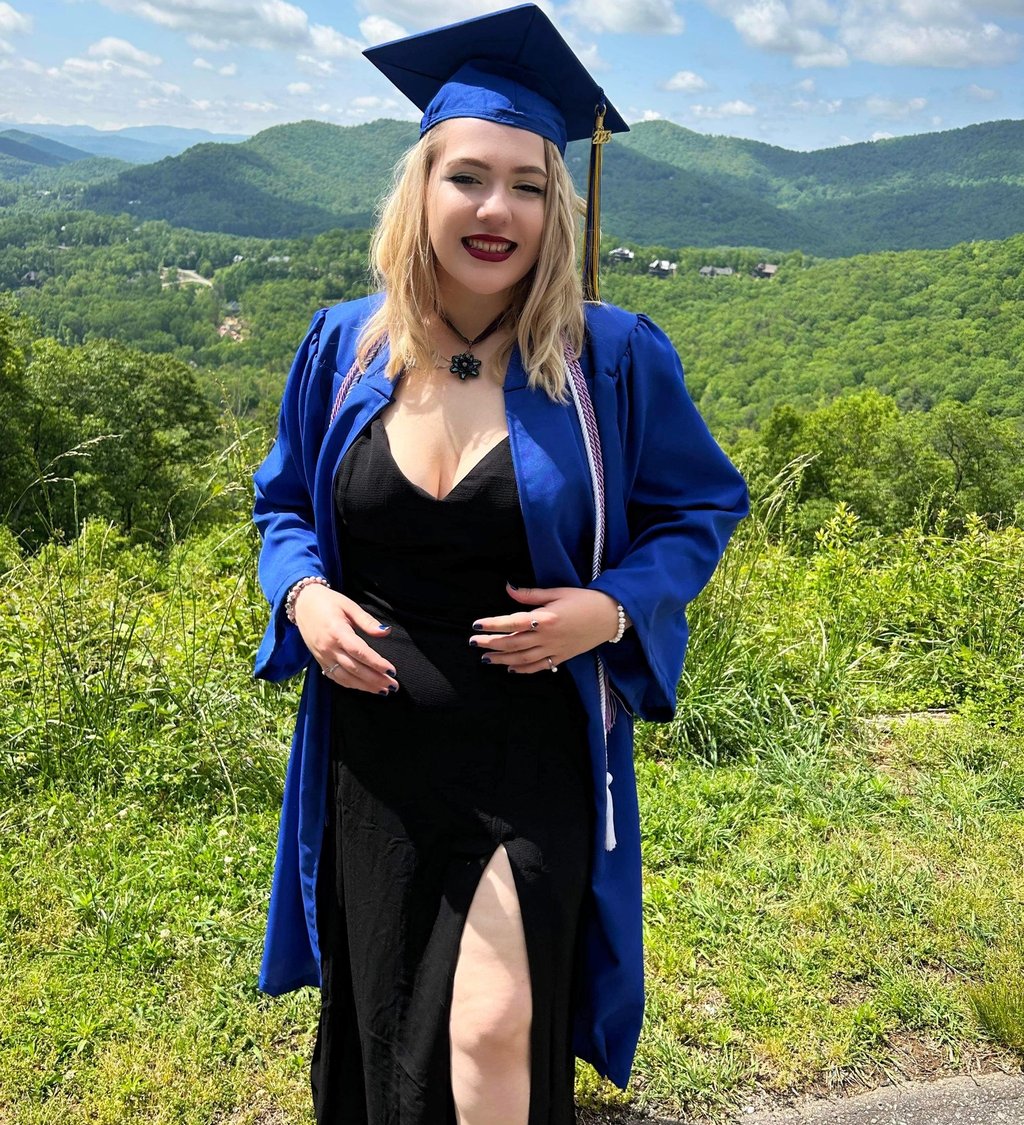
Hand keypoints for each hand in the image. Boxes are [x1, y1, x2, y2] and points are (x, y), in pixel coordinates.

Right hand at [293, 583, 397, 695]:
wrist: (301, 604)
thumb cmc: (328, 602)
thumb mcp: (349, 605)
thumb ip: (367, 621)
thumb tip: (386, 631)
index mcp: (337, 632)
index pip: (359, 652)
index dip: (376, 663)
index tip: (392, 671)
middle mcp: (328, 647)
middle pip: (354, 668)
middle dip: (375, 679)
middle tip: (393, 685)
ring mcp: (322, 656)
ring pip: (345, 677)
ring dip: (365, 686)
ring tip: (383, 690)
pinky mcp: (319, 660)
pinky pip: (335, 677)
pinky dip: (351, 684)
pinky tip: (364, 687)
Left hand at [469, 583, 619, 673]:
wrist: (611, 616)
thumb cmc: (584, 600)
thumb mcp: (557, 592)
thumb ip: (530, 595)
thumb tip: (508, 588)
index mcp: (545, 618)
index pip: (511, 623)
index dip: (492, 625)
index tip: (475, 625)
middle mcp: (547, 637)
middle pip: (512, 644)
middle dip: (491, 644)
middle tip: (474, 643)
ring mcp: (554, 650)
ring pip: (522, 659)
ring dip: (502, 660)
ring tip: (486, 658)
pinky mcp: (562, 657)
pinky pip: (539, 667)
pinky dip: (523, 670)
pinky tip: (511, 669)